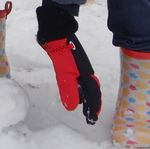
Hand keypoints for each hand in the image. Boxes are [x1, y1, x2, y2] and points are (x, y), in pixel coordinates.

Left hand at [36, 6, 100, 123]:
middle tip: (89, 117)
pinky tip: (74, 90)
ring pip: (85, 84)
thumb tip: (72, 107)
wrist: (56, 31)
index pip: (93, 93)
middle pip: (91, 90)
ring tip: (83, 107)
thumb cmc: (62, 50)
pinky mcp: (72, 63)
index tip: (92, 118)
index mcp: (86, 73)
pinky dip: (79, 88)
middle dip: (91, 104)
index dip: (93, 106)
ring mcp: (79, 66)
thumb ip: (68, 88)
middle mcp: (85, 70)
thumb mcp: (64, 71)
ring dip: (85, 97)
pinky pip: (79, 79)